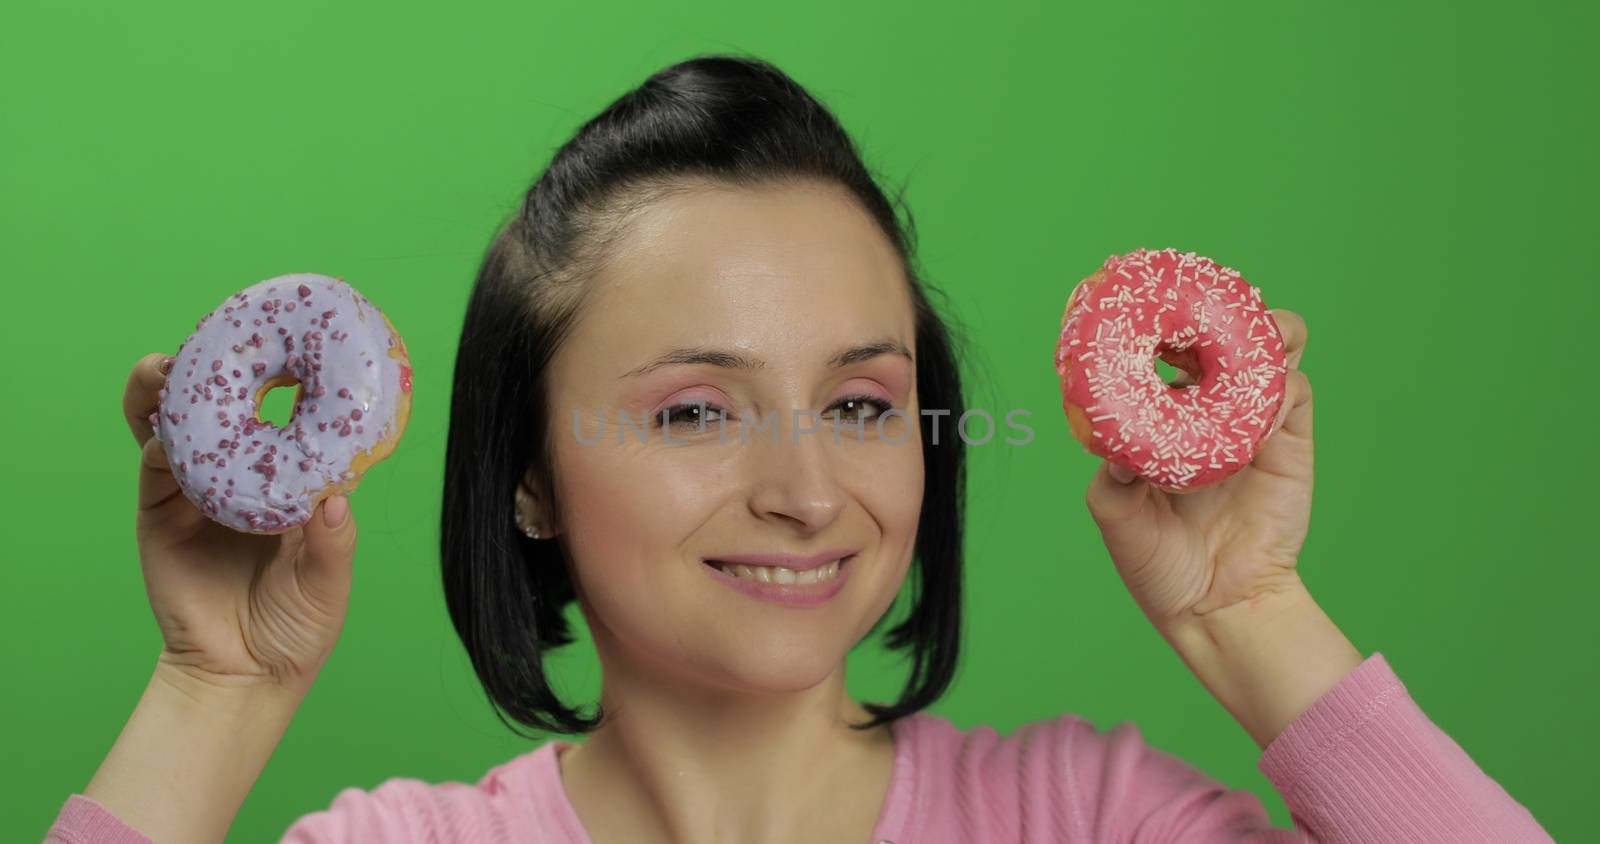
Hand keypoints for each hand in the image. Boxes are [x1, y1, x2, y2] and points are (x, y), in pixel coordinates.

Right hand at [123, 352, 357, 695]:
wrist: (246, 677)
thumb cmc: (300, 626)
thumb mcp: (329, 581)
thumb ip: (333, 541)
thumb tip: (337, 498)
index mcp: (289, 481)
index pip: (287, 418)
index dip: (286, 378)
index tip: (291, 340)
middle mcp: (242, 476)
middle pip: (222, 409)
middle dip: (213, 369)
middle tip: (211, 337)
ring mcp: (198, 492)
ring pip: (178, 428)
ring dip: (169, 393)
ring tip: (167, 366)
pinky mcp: (161, 515)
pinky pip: (156, 469)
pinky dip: (159, 444)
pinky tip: (166, 433)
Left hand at [1083, 309, 1312, 634]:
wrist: (1214, 607)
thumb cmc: (1158, 563)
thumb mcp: (1117, 517)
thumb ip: (1111, 481)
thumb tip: (1118, 451)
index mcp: (1164, 418)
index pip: (1166, 355)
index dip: (1162, 324)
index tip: (1147, 297)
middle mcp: (1209, 412)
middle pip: (1225, 339)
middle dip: (1224, 309)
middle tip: (1211, 301)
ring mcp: (1253, 425)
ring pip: (1270, 355)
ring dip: (1267, 331)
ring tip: (1258, 327)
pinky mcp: (1290, 444)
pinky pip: (1292, 397)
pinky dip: (1279, 387)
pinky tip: (1258, 410)